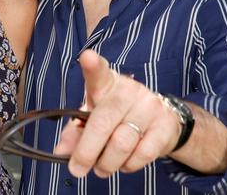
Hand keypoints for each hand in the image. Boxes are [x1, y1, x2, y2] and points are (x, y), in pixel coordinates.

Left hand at [54, 49, 181, 177]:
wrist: (162, 120)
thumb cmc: (119, 116)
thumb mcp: (94, 117)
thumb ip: (75, 133)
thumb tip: (61, 152)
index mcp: (107, 84)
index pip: (99, 73)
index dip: (93, 65)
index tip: (87, 58)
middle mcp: (129, 90)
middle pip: (103, 122)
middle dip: (86, 151)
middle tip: (77, 169)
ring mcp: (149, 106)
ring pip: (121, 143)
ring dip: (107, 163)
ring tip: (102, 168)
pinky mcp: (165, 125)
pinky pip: (143, 154)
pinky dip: (129, 165)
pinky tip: (124, 163)